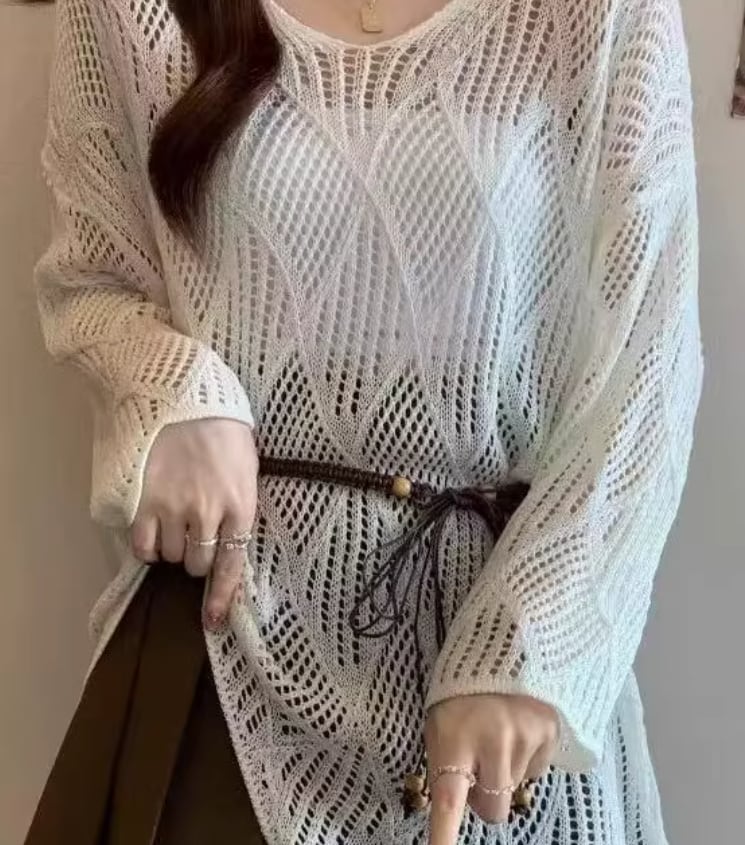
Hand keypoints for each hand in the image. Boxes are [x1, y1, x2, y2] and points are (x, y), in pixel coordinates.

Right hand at [129, 417, 258, 629]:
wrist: (178, 392)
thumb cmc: (221, 423)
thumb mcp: (245, 463)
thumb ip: (239, 501)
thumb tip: (232, 534)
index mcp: (241, 503)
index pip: (232, 563)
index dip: (221, 597)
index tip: (213, 622)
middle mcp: (208, 513)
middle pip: (197, 564)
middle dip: (196, 555)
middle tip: (193, 530)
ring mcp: (173, 509)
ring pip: (170, 556)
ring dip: (172, 547)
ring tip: (172, 518)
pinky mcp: (142, 502)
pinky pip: (142, 546)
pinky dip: (146, 544)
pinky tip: (150, 525)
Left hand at [424, 693, 558, 843]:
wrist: (499, 652)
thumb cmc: (459, 699)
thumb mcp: (440, 727)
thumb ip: (446, 767)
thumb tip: (458, 808)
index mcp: (453, 740)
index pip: (449, 800)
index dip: (445, 836)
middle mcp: (491, 740)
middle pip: (493, 810)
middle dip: (486, 798)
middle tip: (479, 764)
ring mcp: (523, 736)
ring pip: (514, 792)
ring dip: (505, 773)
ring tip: (497, 735)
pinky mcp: (548, 732)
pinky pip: (536, 772)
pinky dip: (525, 759)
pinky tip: (516, 730)